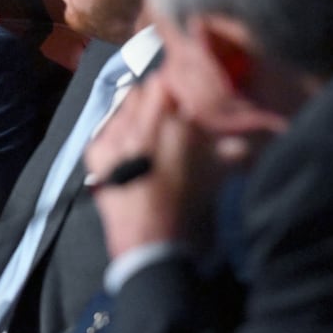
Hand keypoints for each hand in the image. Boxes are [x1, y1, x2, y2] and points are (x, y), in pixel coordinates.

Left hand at [85, 73, 275, 257]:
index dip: (181, 91)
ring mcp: (113, 138)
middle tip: (172, 115)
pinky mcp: (96, 153)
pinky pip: (107, 125)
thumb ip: (227, 146)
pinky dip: (120, 130)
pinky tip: (132, 147)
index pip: (171, 84)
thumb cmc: (190, 213)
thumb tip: (237, 131)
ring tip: (151, 132)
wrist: (150, 249)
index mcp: (174, 126)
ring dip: (138, 111)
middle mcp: (139, 125)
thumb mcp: (218, 175)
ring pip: (125, 103)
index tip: (188, 100)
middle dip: (160, 99)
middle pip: (147, 89)